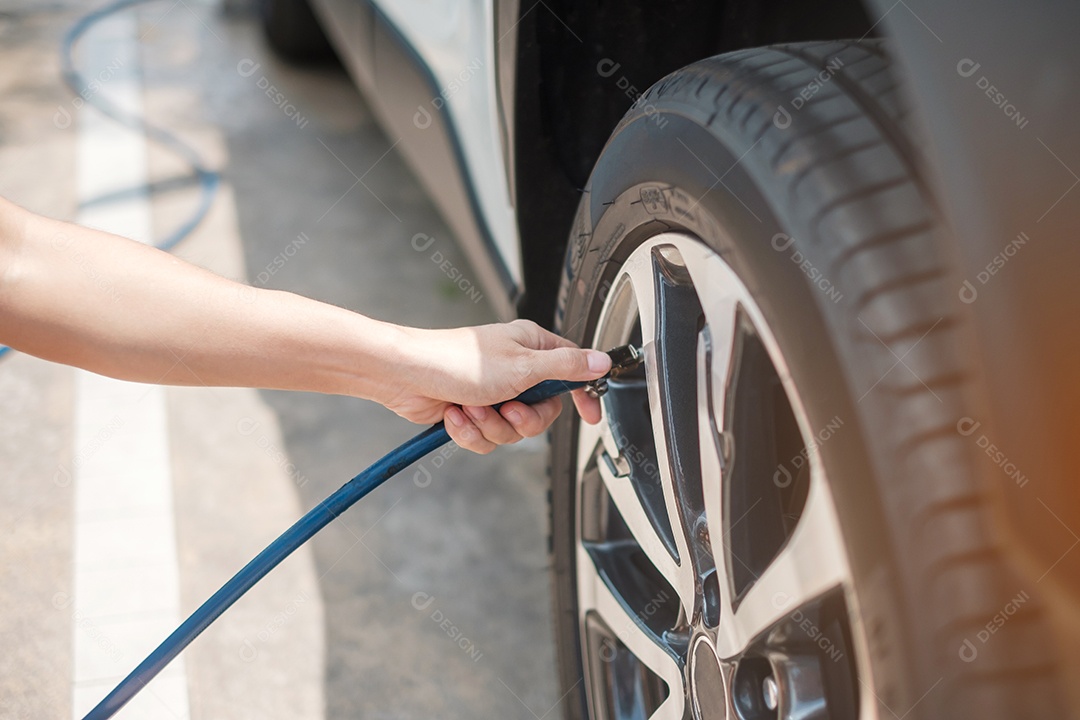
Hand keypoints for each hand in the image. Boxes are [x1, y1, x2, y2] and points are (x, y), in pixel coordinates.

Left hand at [381, 319, 610, 452]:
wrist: (405, 376)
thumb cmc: (456, 361)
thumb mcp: (522, 366)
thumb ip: (566, 367)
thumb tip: (601, 362)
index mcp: (531, 348)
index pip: (572, 370)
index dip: (583, 394)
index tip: (591, 416)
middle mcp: (515, 369)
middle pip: (543, 411)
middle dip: (522, 420)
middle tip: (507, 410)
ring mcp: (493, 392)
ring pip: (512, 429)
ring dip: (490, 426)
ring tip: (471, 408)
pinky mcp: (472, 411)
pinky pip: (487, 437)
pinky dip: (470, 431)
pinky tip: (455, 415)